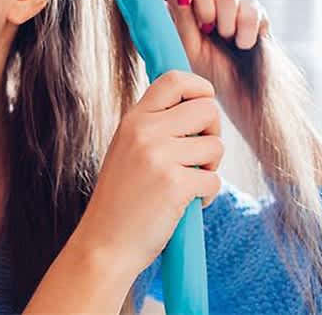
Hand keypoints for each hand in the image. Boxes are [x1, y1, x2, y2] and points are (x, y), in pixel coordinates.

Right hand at [72, 71, 223, 274]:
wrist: (105, 242)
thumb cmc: (121, 199)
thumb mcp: (127, 149)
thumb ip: (154, 125)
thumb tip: (199, 106)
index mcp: (133, 119)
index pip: (174, 79)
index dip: (200, 88)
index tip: (203, 105)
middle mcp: (144, 131)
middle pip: (207, 108)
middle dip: (213, 132)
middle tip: (200, 155)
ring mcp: (158, 157)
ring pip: (216, 145)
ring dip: (211, 168)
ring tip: (189, 183)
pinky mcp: (174, 185)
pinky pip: (214, 180)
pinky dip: (207, 196)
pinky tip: (187, 205)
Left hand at [157, 0, 270, 99]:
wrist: (240, 96)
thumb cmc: (207, 74)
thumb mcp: (186, 46)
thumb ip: (177, 17)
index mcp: (184, 8)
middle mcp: (207, 3)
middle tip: (206, 25)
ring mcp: (232, 8)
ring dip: (224, 19)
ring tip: (225, 40)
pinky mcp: (256, 16)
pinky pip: (251, 7)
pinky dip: (246, 28)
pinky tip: (243, 44)